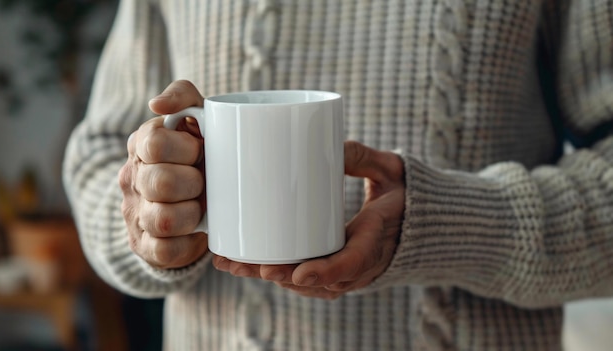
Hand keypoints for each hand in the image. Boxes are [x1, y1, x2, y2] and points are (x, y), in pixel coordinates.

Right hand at [119, 80, 208, 268]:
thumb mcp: (196, 117)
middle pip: (159, 183)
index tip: (201, 150)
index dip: (186, 149)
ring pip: (163, 219)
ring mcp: (136, 214)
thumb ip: (183, 95)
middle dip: (193, 183)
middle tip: (204, 181)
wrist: (194, 194)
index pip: (154, 143)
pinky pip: (165, 252)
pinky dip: (188, 242)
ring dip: (192, 213)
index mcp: (142, 144)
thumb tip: (157, 104)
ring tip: (201, 206)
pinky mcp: (145, 246)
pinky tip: (196, 229)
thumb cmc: (199, 152)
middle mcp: (132, 178)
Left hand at [212, 141, 404, 298]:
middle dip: (279, 274)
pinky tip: (248, 268)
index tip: (298, 272)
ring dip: (270, 277)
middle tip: (244, 265)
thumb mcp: (391, 171)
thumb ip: (363, 158)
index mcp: (378, 239)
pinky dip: (280, 277)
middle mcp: (363, 265)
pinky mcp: (339, 270)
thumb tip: (330, 146)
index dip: (326, 271)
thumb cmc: (405, 193)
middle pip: (318, 281)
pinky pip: (309, 282)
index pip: (353, 262)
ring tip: (233, 265)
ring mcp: (350, 272)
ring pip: (308, 285)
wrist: (423, 224)